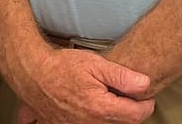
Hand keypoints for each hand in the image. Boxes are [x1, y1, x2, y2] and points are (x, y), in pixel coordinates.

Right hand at [9, 47, 153, 123]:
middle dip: (129, 112)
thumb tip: (145, 84)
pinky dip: (94, 122)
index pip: (135, 116)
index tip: (147, 98)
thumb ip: (122, 77)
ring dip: (112, 118)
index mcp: (100, 108)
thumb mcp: (96, 64)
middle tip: (128, 97)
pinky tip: (91, 110)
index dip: (146, 106)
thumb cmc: (63, 67)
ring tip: (108, 101)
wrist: (33, 74)